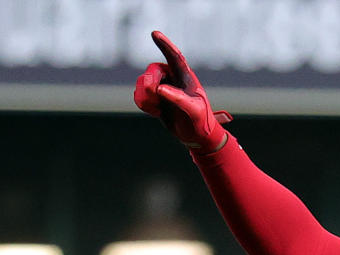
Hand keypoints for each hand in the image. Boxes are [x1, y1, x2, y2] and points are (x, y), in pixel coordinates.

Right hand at [134, 31, 232, 151]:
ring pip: (143, 81)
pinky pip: (139, 93)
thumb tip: (160, 89)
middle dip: (149, 82)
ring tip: (158, 110)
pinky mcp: (154, 97)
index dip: (164, 44)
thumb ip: (179, 99)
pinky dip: (143, 103)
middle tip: (155, 95)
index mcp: (186, 76)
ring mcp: (162, 86)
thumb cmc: (201, 122)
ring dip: (146, 97)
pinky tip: (155, 112)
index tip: (154, 33)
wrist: (196, 136)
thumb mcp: (194, 111)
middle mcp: (173, 78)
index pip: (174, 56)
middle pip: (153, 69)